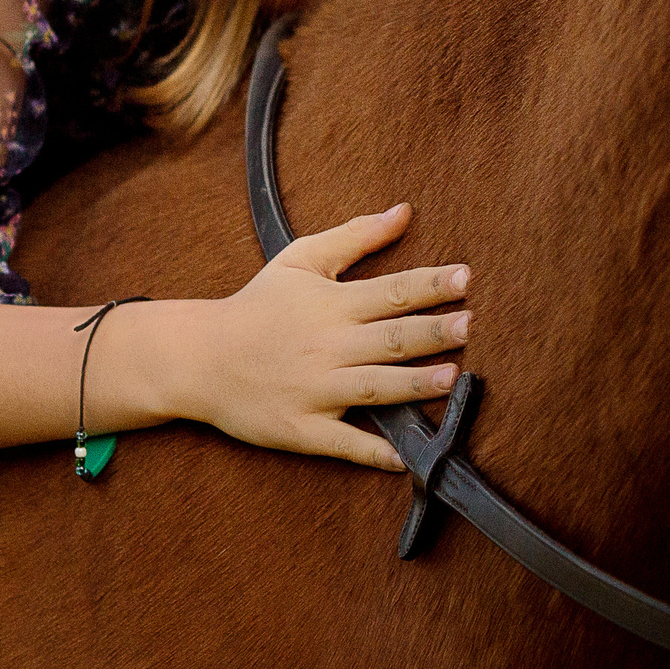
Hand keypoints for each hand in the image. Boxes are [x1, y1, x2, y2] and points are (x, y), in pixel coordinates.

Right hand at [180, 203, 470, 470]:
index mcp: (331, 305)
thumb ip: (354, 236)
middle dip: (430, 333)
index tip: (465, 278)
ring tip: (451, 379)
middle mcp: (327, 347)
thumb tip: (404, 211)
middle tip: (468, 325)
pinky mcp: (303, 428)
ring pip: (374, 388)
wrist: (201, 357)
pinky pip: (343, 443)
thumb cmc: (258, 305)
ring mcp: (315, 390)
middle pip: (388, 339)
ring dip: (414, 385)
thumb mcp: (300, 259)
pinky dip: (373, 452)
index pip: (391, 291)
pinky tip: (405, 457)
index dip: (430, 284)